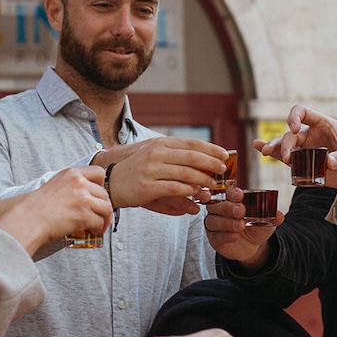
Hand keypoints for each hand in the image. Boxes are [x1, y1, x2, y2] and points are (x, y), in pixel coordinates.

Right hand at [0, 167, 112, 254]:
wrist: (26, 221)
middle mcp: (78, 182)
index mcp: (70, 173)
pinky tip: (92, 232)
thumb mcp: (53, 186)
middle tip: (100, 216)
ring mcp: (82, 198)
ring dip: (105, 219)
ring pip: (106, 208)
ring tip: (98, 226)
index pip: (99, 172)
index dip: (102, 186)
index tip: (98, 196)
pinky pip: (100, 222)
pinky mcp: (83, 215)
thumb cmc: (34, 209)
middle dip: (104, 206)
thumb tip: (83, 196)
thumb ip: (68, 186)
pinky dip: (98, 228)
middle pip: (104, 193)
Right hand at [94, 137, 227, 215]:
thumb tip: (202, 162)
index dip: (211, 149)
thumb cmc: (138, 170)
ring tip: (213, 184)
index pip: (192, 143)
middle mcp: (156, 153)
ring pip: (186, 173)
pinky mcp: (147, 186)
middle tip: (222, 170)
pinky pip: (174, 188)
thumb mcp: (156, 156)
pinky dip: (189, 190)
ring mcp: (151, 169)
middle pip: (192, 156)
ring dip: (203, 179)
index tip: (225, 155)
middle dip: (211, 163)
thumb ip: (177, 157)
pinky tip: (197, 193)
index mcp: (161, 143)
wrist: (112, 182)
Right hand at [203, 187, 283, 268]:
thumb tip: (279, 215)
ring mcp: (215, 225)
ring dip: (227, 222)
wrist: (254, 246)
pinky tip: (235, 236)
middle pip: (216, 206)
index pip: (227, 193)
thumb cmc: (256, 226)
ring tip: (240, 225)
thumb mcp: (267, 220)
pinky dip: (225, 236)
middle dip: (228, 207)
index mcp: (231, 200)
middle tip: (241, 211)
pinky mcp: (215, 239)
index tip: (240, 195)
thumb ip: (271, 216)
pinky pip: (216, 236)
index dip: (232, 193)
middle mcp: (219, 211)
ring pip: (213, 221)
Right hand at [251, 104, 336, 189]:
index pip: (302, 112)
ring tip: (265, 151)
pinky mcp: (300, 161)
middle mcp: (310, 133)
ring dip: (274, 147)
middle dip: (285, 143)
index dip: (294, 117)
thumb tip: (328, 164)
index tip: (293, 128)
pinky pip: (283, 155)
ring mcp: (304, 147)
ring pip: (284, 144)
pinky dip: (272, 152)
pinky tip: (257, 146)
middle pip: (290, 133)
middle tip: (287, 158)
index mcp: (322, 124)